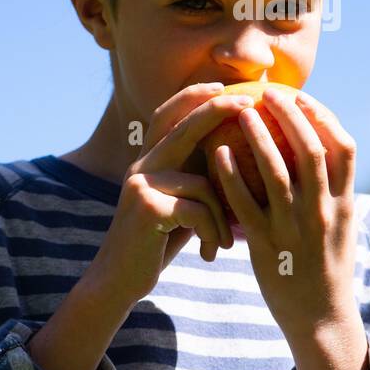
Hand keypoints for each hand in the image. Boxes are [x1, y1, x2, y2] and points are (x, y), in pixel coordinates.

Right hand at [95, 82, 256, 301]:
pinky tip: (211, 253)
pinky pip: (199, 209)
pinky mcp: (147, 207)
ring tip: (225, 243)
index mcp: (149, 162)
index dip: (192, 96)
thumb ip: (196, 180)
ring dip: (223, 217)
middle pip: (183, 127)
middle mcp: (141, 166)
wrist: (120, 282)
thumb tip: (239, 158)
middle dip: (217, 110)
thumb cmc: (158, 245)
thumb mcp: (179, 206)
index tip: (222, 86)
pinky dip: (214, 232)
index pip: (167, 116)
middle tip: (249, 103)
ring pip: (203, 182)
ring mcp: (141, 184)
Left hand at [211, 87, 358, 341]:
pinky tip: (218, 153)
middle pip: (310, 151)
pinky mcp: (268, 246)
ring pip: (276, 173)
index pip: (343, 148)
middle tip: (269, 93)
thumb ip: (332, 189)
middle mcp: (324, 212)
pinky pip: (245, 204)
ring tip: (241, 112)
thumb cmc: (326, 264)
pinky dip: (231, 175)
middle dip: (290, 116)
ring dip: (258, 137)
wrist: (320, 317)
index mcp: (345, 203)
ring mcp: (295, 229)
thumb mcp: (341, 224)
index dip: (323, 117)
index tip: (302, 96)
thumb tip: (316, 147)